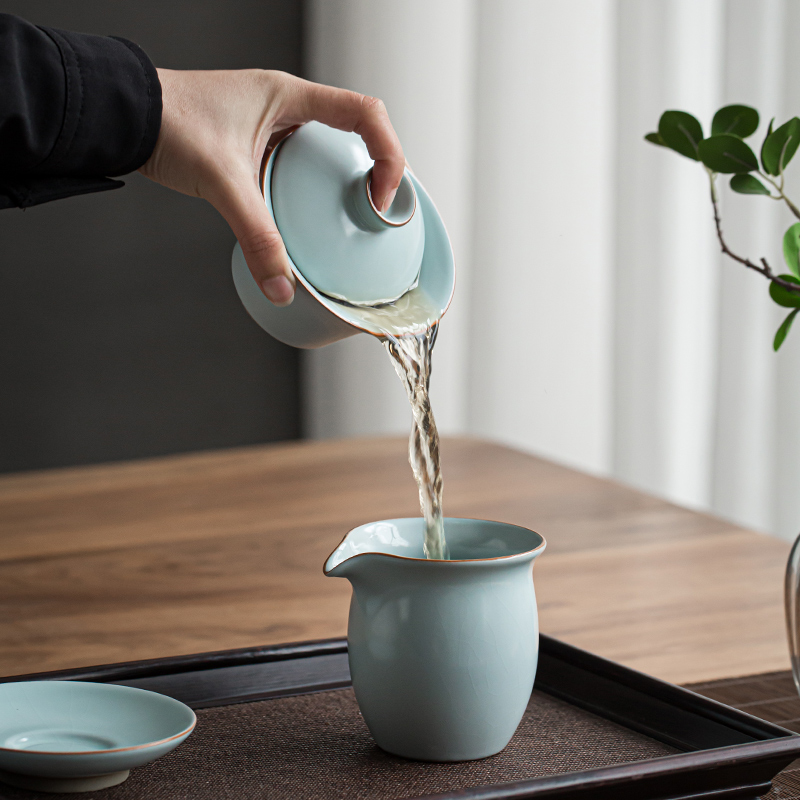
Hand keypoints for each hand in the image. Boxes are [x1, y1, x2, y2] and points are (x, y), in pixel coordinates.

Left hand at [139, 70, 404, 305]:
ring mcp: (272, 126)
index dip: (388, 153)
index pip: (366, 113)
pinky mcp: (257, 147)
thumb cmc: (167, 121)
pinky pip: (302, 167)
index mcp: (289, 96)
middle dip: (376, 171)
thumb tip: (282, 286)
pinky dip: (313, 192)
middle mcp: (287, 107)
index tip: (380, 196)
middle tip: (377, 212)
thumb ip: (256, 236)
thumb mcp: (222, 181)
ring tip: (350, 220)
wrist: (123, 117)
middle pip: (358, 132)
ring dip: (346, 183)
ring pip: (330, 151)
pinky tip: (305, 221)